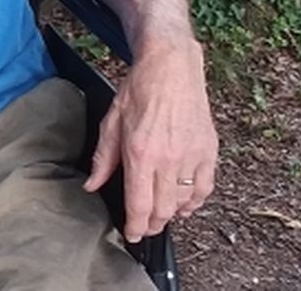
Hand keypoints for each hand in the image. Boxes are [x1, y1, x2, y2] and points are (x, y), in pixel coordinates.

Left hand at [83, 37, 218, 241]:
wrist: (170, 67)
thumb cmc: (139, 90)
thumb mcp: (111, 122)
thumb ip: (102, 158)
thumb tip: (92, 184)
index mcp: (140, 153)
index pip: (140, 204)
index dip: (136, 226)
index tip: (132, 234)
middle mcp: (168, 160)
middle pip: (163, 209)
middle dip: (152, 224)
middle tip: (144, 227)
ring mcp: (192, 156)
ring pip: (184, 202)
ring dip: (172, 214)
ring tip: (160, 214)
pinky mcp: (208, 151)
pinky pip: (204, 188)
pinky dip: (195, 201)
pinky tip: (185, 203)